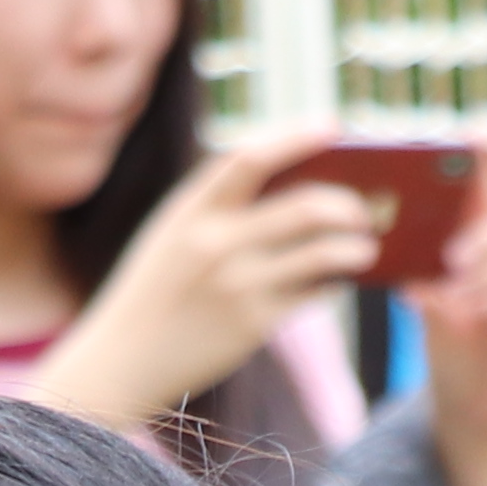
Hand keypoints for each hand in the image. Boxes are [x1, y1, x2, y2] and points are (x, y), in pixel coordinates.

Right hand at [30, 127, 386, 436]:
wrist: (121, 360)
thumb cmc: (155, 291)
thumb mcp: (172, 235)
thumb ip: (218, 208)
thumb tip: (294, 189)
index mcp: (191, 210)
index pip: (250, 157)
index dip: (296, 136)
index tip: (333, 125)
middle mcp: (216, 243)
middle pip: (304, 206)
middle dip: (345, 204)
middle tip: (363, 209)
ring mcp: (237, 285)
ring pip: (322, 251)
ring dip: (354, 247)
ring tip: (365, 247)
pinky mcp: (253, 324)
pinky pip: (313, 292)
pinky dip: (334, 281)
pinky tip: (338, 279)